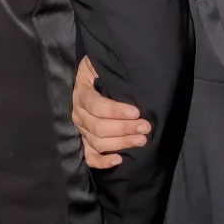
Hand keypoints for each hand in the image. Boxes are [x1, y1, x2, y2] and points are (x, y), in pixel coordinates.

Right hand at [72, 55, 150, 169]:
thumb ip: (107, 66)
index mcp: (82, 91)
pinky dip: (102, 161)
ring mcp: (81, 128)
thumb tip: (128, 70)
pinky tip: (119, 160)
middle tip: (145, 128)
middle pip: (98, 127)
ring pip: (97, 142)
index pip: (95, 105)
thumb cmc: (102, 70)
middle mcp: (78, 112)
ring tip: (141, 140)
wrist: (93, 77)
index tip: (136, 112)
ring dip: (120, 143)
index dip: (115, 110)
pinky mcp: (85, 140)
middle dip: (124, 129)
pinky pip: (90, 156)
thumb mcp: (100, 62)